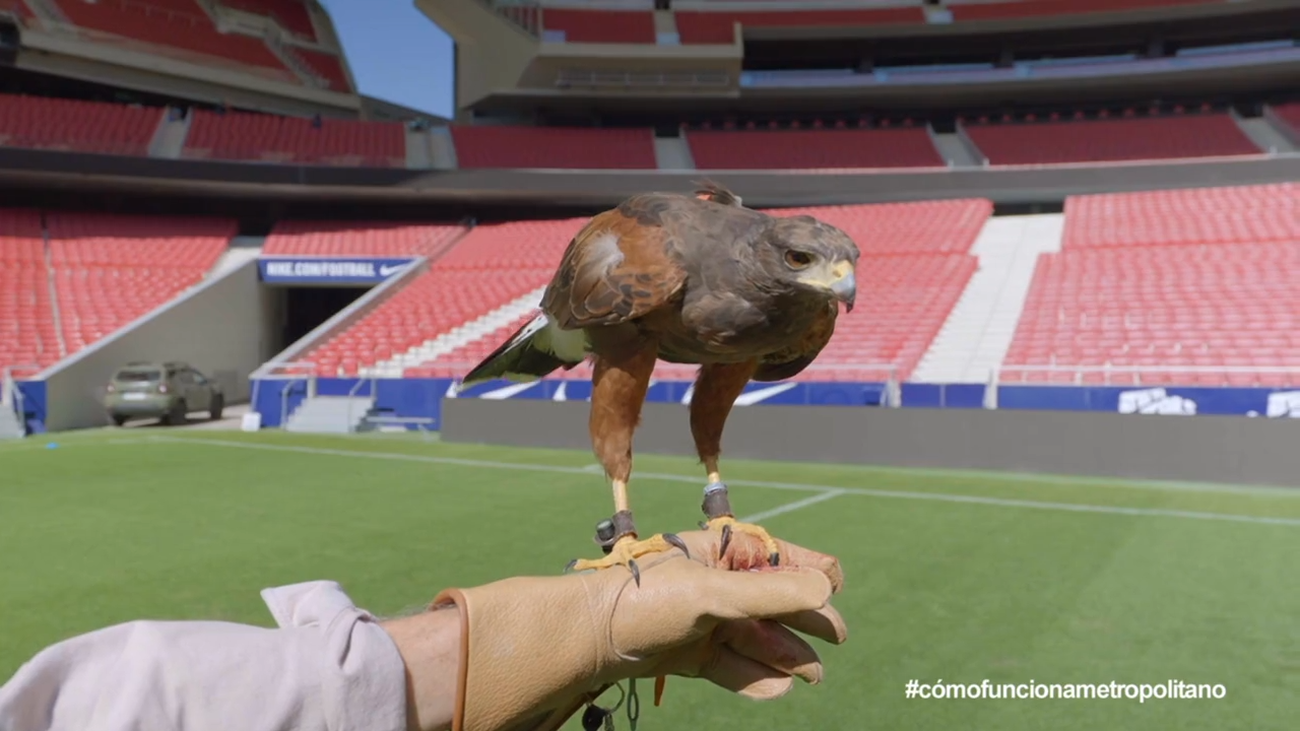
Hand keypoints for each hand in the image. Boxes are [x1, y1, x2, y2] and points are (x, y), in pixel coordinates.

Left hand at [428, 529, 846, 730]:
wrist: (587, 638)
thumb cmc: (646, 600)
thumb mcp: (712, 593)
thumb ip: (770, 593)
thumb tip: (827, 587)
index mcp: (722, 551)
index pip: (781, 556)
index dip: (812, 570)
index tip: (837, 587)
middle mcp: (717, 583)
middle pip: (775, 601)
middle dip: (806, 620)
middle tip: (837, 639)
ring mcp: (705, 620)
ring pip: (757, 638)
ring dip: (785, 655)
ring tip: (811, 676)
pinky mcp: (692, 653)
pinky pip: (733, 665)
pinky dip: (756, 677)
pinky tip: (779, 689)